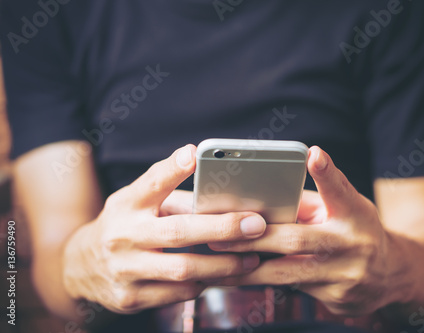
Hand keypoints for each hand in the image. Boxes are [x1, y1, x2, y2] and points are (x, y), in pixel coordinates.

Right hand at [62, 145, 266, 313]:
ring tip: (250, 257)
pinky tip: (218, 275)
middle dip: (222, 229)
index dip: (172, 168)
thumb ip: (171, 193)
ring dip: (222, 264)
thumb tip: (215, 185)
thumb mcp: (136, 201)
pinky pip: (177, 294)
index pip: (151, 183)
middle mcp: (123, 235)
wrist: (79, 267)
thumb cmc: (123, 225)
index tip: (194, 154)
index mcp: (127, 204)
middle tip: (255, 225)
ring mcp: (125, 269)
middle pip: (179, 232)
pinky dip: (202, 283)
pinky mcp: (130, 297)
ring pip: (183, 269)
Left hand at [208, 146, 406, 315]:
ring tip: (218, 265)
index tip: (313, 154)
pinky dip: (263, 284)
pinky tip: (239, 280)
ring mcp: (347, 276)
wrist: (392, 276)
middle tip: (220, 236)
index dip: (327, 172)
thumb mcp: (345, 209)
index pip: (340, 190)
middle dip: (254, 240)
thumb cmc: (358, 232)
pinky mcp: (338, 300)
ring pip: (288, 274)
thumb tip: (265, 197)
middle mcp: (354, 245)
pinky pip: (292, 291)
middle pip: (297, 240)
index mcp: (355, 214)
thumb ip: (310, 203)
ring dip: (249, 270)